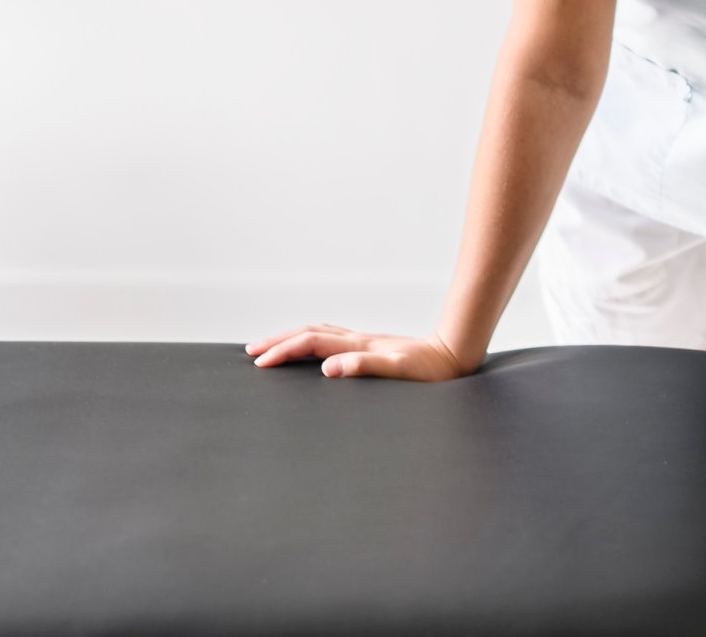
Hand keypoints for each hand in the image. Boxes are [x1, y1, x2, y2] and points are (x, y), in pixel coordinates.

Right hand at [246, 322, 471, 380]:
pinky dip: (311, 340)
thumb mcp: (398, 372)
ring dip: (292, 337)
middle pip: (308, 332)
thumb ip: (364, 366)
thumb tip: (329, 367)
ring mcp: (364, 342)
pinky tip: (313, 349)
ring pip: (318, 332)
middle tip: (251, 351)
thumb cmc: (430, 370)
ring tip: (272, 347)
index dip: (283, 351)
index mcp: (358, 346)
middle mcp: (358, 340)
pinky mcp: (371, 347)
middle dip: (278, 340)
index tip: (260, 363)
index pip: (311, 343)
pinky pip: (331, 339)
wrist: (453, 356)